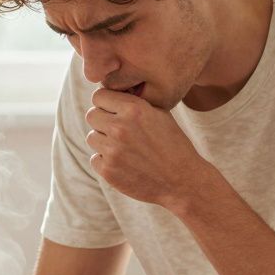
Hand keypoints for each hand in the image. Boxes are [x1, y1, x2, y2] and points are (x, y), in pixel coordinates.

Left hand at [85, 87, 209, 206]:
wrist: (182, 180)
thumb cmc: (173, 144)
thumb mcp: (160, 114)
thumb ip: (134, 103)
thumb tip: (110, 93)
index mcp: (134, 109)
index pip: (99, 96)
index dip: (105, 102)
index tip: (112, 110)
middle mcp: (121, 127)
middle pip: (91, 115)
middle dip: (102, 121)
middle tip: (118, 131)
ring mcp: (113, 150)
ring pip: (92, 137)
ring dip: (104, 142)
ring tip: (124, 148)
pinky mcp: (108, 170)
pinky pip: (94, 159)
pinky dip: (106, 161)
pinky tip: (124, 163)